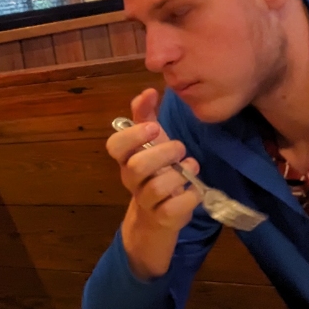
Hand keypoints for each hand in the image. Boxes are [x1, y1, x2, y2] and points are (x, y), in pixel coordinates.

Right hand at [108, 89, 201, 278]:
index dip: (132, 136)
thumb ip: (145, 116)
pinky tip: (194, 189)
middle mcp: (131, 181)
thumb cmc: (154, 172)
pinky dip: (190, 196)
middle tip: (180, 147)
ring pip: (156, 188)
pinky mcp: (164, 219)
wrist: (157, 217)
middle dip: (162, 153)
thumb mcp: (150, 144)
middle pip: (137, 167)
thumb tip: (148, 90)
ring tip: (190, 166)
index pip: (114, 146)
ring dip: (178, 174)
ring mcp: (146, 202)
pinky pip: (175, 208)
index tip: (154, 127)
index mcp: (126, 160)